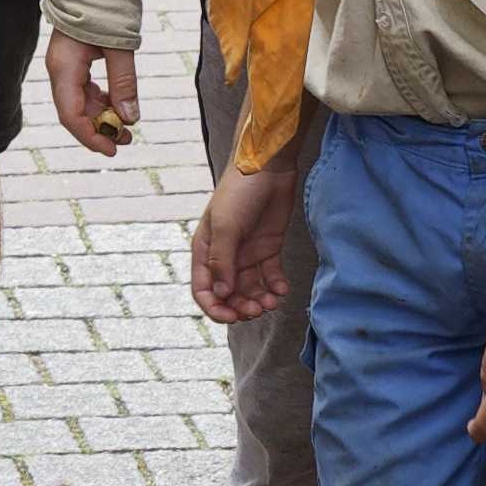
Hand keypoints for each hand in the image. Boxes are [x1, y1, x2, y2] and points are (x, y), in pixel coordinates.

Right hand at [47, 33, 139, 156]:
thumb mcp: (119, 48)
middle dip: (99, 129)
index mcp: (64, 68)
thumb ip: (123, 83)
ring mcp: (65, 67)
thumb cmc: (103, 9)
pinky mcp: (73, 62)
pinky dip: (100, 100)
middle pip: (74, 113)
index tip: (113, 150)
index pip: (71, 115)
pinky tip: (117, 102)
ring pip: (79, 103)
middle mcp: (60, 71)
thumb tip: (129, 118)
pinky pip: (83, 90)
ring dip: (101, 116)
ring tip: (128, 126)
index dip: (91, 137)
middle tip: (127, 140)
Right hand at [193, 150, 298, 322]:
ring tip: (273, 301)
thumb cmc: (239, 192)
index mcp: (206, 250)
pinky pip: (270, 277)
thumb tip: (221, 295)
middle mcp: (225, 255)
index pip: (203, 289)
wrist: (268, 168)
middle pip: (229, 294)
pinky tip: (282, 289)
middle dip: (242, 307)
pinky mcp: (268, 249)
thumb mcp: (227, 227)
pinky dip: (276, 287)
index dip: (215, 307)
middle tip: (257, 309)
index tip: (232, 317)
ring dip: (260, 300)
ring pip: (251, 289)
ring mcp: (247, 253)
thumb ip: (223, 262)